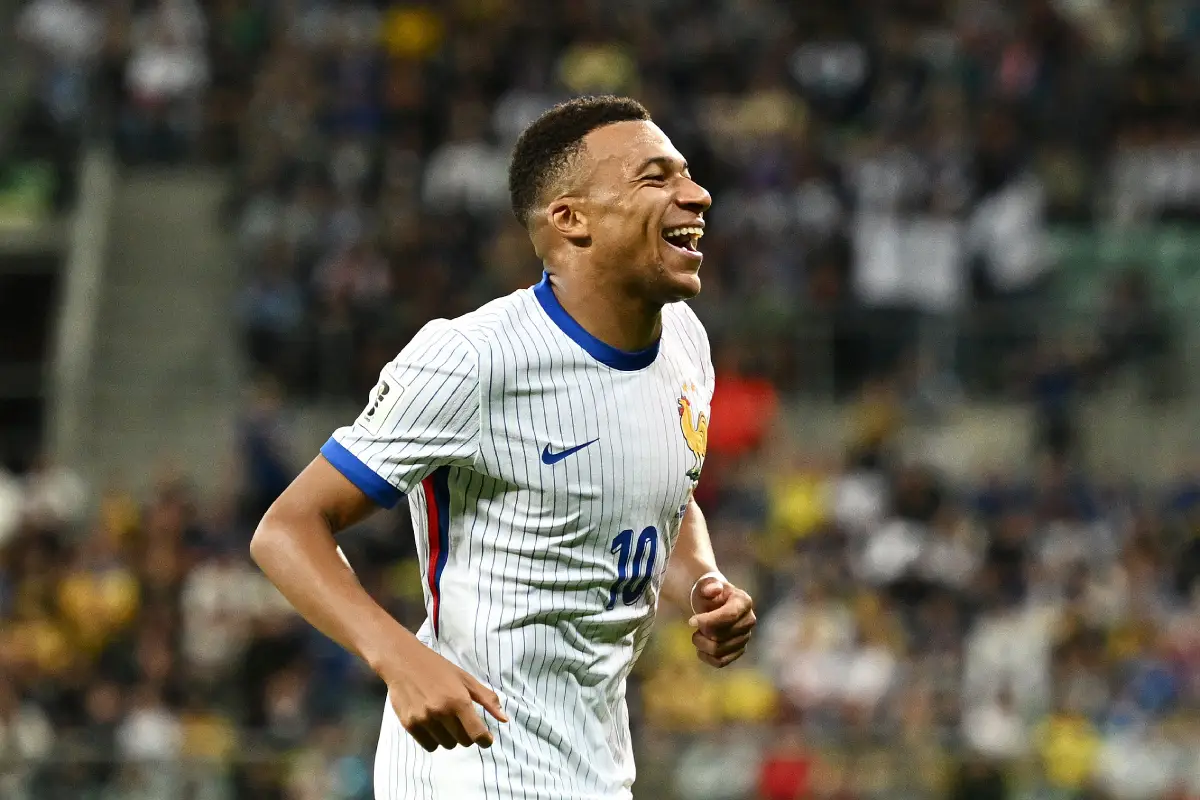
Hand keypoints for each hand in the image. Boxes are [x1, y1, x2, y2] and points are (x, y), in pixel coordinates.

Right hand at [377, 641, 508, 751]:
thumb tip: (504, 719)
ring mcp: (424, 719)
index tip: (486, 738)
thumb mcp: (465, 679)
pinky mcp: (409, 725)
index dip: (485, 740)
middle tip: (461, 720)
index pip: (477, 733)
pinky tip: (432, 724)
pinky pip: (430, 746)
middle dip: (467, 734)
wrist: (403, 661)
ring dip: (450, 736)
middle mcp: (441, 712)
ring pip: (446, 745)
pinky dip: (434, 739)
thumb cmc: (438, 668)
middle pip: (463, 741)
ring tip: (444, 719)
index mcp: (458, 700)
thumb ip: (486, 699)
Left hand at [688, 577, 755, 667]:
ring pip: (718, 650)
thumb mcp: (706, 585)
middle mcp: (749, 621)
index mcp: (744, 601)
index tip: (690, 621)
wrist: (714, 604)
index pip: (729, 615)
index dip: (708, 621)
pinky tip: (700, 648)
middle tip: (694, 623)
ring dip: (701, 643)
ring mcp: (745, 637)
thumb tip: (714, 589)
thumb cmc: (710, 594)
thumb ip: (708, 585)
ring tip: (697, 634)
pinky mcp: (739, 651)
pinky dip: (706, 657)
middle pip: (721, 635)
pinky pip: (720, 662)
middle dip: (702, 631)